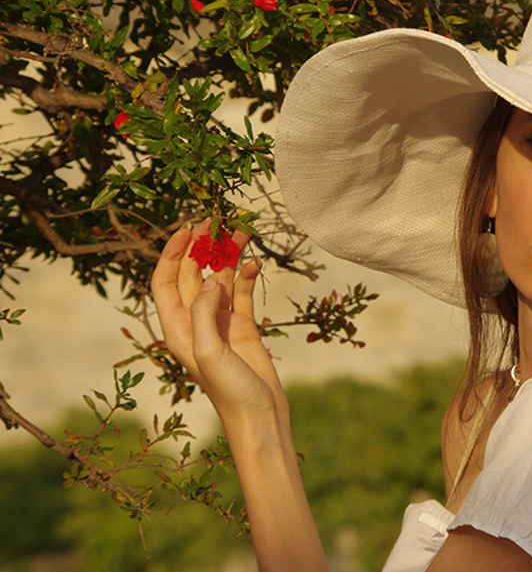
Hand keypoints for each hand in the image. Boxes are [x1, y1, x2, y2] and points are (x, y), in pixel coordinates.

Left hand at [152, 221, 284, 423]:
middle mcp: (195, 322)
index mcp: (177, 328)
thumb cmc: (229, 391)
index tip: (190, 230)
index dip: (173, 254)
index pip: (166, 281)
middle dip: (202, 247)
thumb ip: (203, 313)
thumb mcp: (208, 352)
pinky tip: (256, 263)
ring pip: (220, 279)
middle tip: (217, 220)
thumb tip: (209, 281)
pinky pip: (242, 293)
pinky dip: (247, 276)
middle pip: (193, 274)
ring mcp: (221, 323)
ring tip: (243, 232)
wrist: (260, 415)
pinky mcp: (244, 327)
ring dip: (228, 256)